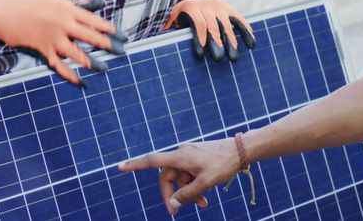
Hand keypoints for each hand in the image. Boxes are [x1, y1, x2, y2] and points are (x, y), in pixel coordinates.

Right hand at [0, 0, 122, 84]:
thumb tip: (101, 3)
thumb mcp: (57, 1)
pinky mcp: (42, 49)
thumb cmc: (32, 4)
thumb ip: (79, 5)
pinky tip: (81, 82)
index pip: (94, 20)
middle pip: (91, 36)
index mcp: (67, 9)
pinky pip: (58, 65)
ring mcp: (52, 38)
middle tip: (122, 51)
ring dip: (92, 63)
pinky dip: (70, 75)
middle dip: (108, 45)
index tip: (123, 36)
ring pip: (77, 54)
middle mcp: (62, 23)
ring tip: (105, 69)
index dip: (110, 29)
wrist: (3, 11)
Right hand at [118, 138, 239, 214]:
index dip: (135, 165)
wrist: (242, 150)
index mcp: (180, 156)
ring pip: (181, 178)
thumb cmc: (224, 163)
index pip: (152, 161)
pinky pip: (190, 175)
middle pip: (167, 177)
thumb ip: (188, 194)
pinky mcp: (197, 159)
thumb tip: (173, 204)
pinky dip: (194, 186)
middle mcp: (182, 154)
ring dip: (188, 193)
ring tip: (203, 204)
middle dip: (172, 195)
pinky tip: (204, 197)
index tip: (120, 167)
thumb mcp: (206, 182)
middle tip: (176, 212)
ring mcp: (190, 156)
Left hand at [164, 0, 255, 61]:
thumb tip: (161, 46)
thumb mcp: (171, 20)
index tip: (200, 56)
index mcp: (190, 7)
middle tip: (220, 60)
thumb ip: (169, 31)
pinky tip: (250, 43)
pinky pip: (238, 19)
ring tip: (234, 57)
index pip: (197, 23)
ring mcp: (219, 5)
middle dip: (217, 44)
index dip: (199, 39)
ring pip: (227, 24)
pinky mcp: (228, 8)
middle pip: (213, 25)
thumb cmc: (179, 16)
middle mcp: (206, 4)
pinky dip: (245, 30)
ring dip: (232, 41)